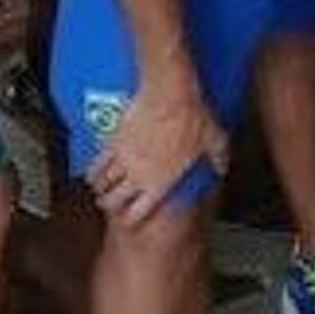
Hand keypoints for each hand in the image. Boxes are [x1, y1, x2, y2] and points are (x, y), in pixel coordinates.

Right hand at [91, 73, 227, 227]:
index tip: (130, 220)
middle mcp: (138, 175)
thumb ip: (218, 158)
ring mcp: (123, 159)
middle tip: (109, 204)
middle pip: (112, 201)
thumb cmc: (192, 117)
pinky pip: (97, 163)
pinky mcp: (113, 142)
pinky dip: (92, 171)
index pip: (138, 212)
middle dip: (109, 204)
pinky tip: (91, 173)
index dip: (131, 219)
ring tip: (99, 190)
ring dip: (99, 188)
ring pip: (102, 183)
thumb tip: (223, 167)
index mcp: (161, 182)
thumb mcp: (213, 140)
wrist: (169, 94)